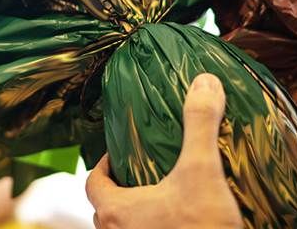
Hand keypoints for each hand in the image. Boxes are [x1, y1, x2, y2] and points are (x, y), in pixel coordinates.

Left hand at [86, 73, 241, 228]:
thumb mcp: (202, 171)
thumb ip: (199, 125)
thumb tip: (203, 82)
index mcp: (116, 212)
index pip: (93, 183)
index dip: (103, 165)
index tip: (119, 151)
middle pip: (106, 208)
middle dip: (122, 188)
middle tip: (144, 169)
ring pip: (125, 228)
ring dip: (138, 211)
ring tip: (164, 194)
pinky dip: (154, 226)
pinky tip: (180, 219)